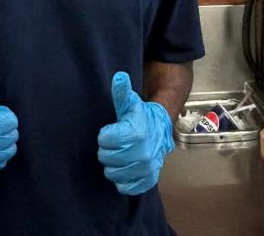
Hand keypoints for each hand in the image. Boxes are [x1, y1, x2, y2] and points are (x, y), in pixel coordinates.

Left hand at [97, 71, 173, 194]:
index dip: (106, 134)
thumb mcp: (130, 103)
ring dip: (114, 165)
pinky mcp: (147, 181)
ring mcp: (146, 169)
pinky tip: (127, 167)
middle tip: (117, 143)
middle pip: (105, 158)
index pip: (103, 140)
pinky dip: (123, 180)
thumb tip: (119, 77)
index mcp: (137, 134)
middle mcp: (142, 154)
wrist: (160, 130)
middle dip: (108, 149)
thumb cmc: (140, 116)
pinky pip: (124, 187)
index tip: (114, 130)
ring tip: (122, 154)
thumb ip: (122, 92)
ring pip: (111, 174)